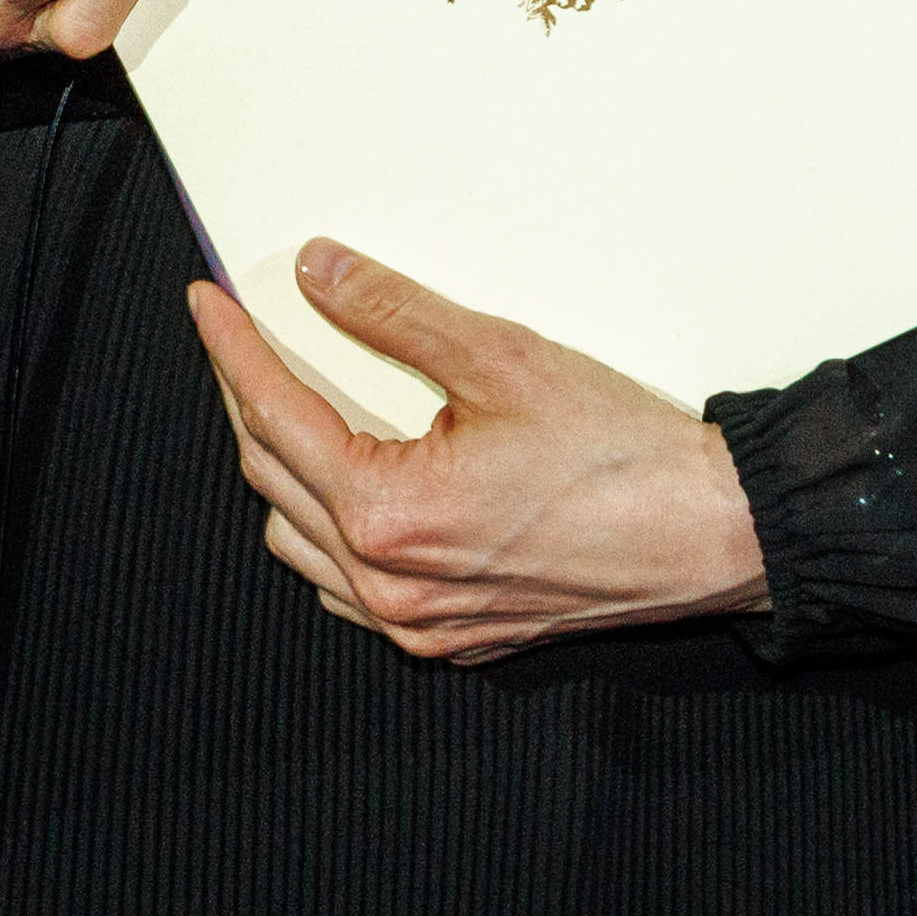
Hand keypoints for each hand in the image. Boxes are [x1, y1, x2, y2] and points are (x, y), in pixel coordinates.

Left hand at [190, 240, 773, 663]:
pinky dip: (329, 534)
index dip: (232, 349)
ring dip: (285, 472)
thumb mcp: (503, 356)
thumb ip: (395, 313)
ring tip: (292, 405)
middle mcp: (391, 586)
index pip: (274, 415)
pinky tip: (348, 490)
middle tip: (241, 337)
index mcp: (389, 514)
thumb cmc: (622, 456)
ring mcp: (420, 625)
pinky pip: (351, 592)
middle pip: (274, 477)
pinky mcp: (454, 640)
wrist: (709, 534)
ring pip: (301, 545)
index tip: (207, 303)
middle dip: (248, 398)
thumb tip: (318, 275)